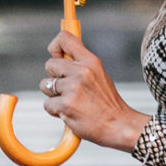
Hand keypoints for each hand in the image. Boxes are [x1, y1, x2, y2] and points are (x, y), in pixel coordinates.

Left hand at [41, 30, 148, 153]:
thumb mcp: (99, 75)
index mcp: (91, 61)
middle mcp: (82, 71)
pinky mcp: (66, 105)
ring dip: (53, 96)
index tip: (56, 56)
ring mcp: (73, 88)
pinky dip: (55, 111)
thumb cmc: (108, 104)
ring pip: (45, 85)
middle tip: (68, 89)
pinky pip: (47, 104)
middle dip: (54, 77)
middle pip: (49, 64)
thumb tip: (59, 55)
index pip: (65, 39)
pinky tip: (70, 113)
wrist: (119, 126)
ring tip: (72, 102)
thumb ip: (81, 65)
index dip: (55, 46)